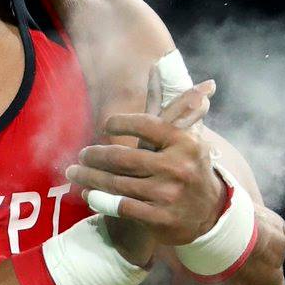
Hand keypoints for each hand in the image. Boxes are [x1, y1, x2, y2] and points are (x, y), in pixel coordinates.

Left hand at [67, 80, 224, 246]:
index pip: (145, 124)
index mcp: (184, 141)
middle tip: (81, 153)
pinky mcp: (159, 218)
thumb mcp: (187, 136)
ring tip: (74, 172)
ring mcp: (168, 194)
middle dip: (95, 155)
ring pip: (117, 183)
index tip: (106, 124)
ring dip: (90, 177)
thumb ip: (168, 104)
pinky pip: (121, 206)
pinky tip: (88, 193)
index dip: (120, 123)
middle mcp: (178, 167)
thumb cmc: (191, 167)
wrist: (210, 213)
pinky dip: (100, 199)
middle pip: (123, 157)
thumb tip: (157, 66)